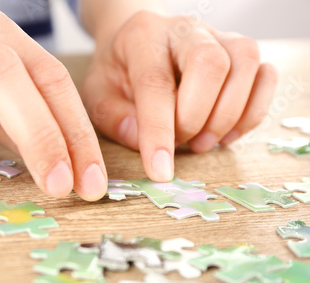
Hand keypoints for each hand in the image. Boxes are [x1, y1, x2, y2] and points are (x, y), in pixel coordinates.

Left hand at [82, 10, 277, 180]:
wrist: (139, 42)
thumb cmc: (118, 72)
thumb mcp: (98, 95)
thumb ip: (113, 118)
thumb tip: (142, 141)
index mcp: (143, 36)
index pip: (155, 82)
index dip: (159, 130)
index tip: (160, 171)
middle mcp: (185, 29)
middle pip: (211, 63)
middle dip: (197, 117)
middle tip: (181, 144)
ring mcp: (219, 36)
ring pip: (245, 64)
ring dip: (228, 116)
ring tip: (201, 143)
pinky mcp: (242, 52)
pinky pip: (265, 76)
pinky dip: (251, 113)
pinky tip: (225, 135)